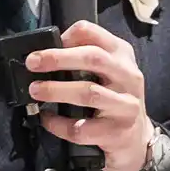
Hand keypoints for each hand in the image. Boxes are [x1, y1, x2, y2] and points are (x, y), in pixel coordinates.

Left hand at [26, 22, 153, 170]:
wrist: (137, 137)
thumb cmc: (115, 98)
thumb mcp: (109, 70)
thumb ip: (84, 58)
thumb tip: (44, 54)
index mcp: (121, 54)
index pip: (94, 33)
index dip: (67, 36)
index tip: (45, 46)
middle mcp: (128, 76)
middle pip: (93, 58)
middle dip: (58, 59)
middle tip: (32, 63)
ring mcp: (125, 105)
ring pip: (88, 93)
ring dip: (56, 90)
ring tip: (35, 90)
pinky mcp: (116, 132)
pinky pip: (81, 128)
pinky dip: (59, 124)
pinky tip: (47, 119)